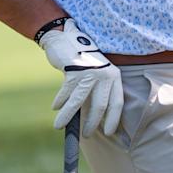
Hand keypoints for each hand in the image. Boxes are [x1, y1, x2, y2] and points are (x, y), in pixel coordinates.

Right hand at [39, 19, 122, 136]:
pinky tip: (56, 107)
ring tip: (59, 126)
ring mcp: (91, 72)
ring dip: (68, 116)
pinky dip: (60, 101)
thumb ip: (96, 92)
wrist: (67, 38)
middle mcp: (106, 75)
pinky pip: (67, 92)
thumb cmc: (82, 61)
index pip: (117, 102)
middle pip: (100, 105)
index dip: (113, 119)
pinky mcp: (75, 70)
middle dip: (92, 123)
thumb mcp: (96, 75)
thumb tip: (91, 118)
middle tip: (86, 135)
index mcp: (114, 77)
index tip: (109, 132)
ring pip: (79, 101)